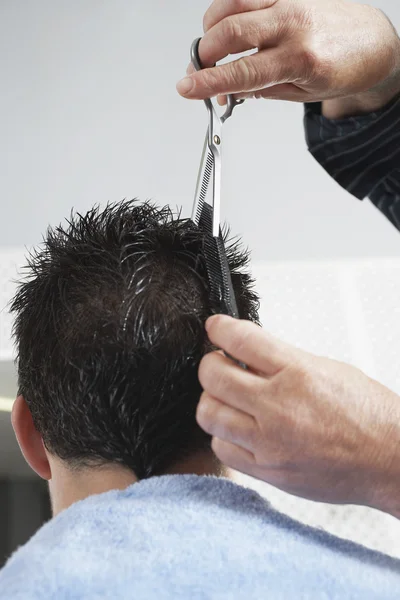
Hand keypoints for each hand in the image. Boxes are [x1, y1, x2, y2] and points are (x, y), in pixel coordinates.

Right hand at [177, 0, 399, 114]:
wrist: (369, 43)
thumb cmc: (338, 69)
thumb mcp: (299, 93)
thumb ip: (260, 89)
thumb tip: (226, 89)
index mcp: (300, 59)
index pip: (243, 71)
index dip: (209, 82)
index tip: (186, 88)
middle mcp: (293, 23)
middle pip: (231, 31)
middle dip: (204, 54)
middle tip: (197, 71)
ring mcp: (289, 0)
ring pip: (232, 4)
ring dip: (212, 29)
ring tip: (214, 51)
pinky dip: (226, 10)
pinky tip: (226, 28)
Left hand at [197, 315, 399, 516]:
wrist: (390, 460)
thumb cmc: (368, 415)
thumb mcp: (327, 369)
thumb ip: (282, 360)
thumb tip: (246, 352)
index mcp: (297, 373)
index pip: (240, 340)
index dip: (219, 328)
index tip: (214, 328)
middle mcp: (279, 406)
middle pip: (213, 375)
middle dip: (210, 363)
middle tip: (218, 363)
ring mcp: (270, 442)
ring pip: (209, 413)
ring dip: (212, 399)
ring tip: (226, 397)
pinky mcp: (268, 470)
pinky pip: (222, 448)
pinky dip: (223, 434)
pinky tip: (238, 428)